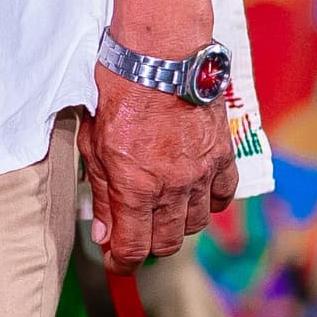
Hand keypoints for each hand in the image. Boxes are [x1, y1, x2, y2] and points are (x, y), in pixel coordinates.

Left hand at [80, 66, 237, 267]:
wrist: (160, 54)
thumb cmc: (118, 92)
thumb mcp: (94, 145)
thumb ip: (102, 194)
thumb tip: (105, 234)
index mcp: (135, 188)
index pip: (133, 248)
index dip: (122, 262)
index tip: (117, 262)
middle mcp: (172, 187)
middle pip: (167, 242)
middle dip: (148, 245)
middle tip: (136, 234)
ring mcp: (202, 173)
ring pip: (196, 224)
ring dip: (177, 224)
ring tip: (162, 210)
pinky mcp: (223, 155)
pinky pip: (223, 196)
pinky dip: (209, 202)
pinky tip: (194, 194)